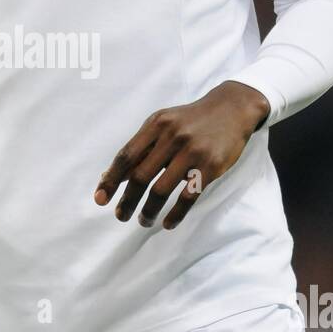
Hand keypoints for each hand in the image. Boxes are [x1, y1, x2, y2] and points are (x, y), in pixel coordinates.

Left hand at [93, 81, 269, 230]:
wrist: (232, 108)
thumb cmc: (190, 120)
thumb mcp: (162, 124)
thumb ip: (140, 148)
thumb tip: (111, 176)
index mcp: (156, 125)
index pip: (126, 156)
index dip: (110, 179)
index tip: (100, 199)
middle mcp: (172, 136)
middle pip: (140, 176)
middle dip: (127, 200)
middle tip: (121, 216)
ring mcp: (192, 151)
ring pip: (161, 189)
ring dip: (148, 210)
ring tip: (143, 221)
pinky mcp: (211, 166)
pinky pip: (188, 196)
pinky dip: (175, 213)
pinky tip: (168, 223)